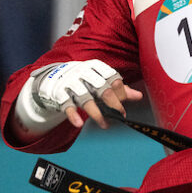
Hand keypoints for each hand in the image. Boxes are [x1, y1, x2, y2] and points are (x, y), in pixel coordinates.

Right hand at [28, 60, 142, 128]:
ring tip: (105, 125)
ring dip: (97, 114)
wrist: (52, 78)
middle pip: (102, 88)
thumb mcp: (100, 80)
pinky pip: (66, 105)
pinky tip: (79, 124)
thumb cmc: (83, 79)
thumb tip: (139, 96)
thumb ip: (119, 88)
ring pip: (86, 98)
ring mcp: (70, 83)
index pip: (113, 78)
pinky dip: (73, 115)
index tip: (125, 103)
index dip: (121, 92)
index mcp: (96, 67)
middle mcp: (83, 73)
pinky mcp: (58, 94)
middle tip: (120, 115)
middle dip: (113, 104)